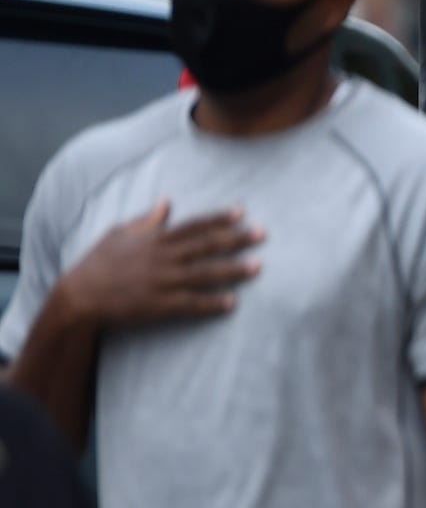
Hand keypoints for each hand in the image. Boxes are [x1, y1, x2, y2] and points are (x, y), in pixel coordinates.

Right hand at [59, 202, 262, 329]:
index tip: (242, 213)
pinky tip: (233, 304)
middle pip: (206, 246)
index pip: (193, 225)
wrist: (81, 296)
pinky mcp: (160, 305)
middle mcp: (162, 258)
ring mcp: (162, 282)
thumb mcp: (119, 234)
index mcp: (154, 239)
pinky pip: (192, 304)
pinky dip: (212, 303)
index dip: (219, 219)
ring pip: (205, 274)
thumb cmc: (99, 263)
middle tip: (263, 234)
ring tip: (258, 267)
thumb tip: (168, 202)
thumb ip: (147, 220)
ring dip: (233, 270)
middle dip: (236, 239)